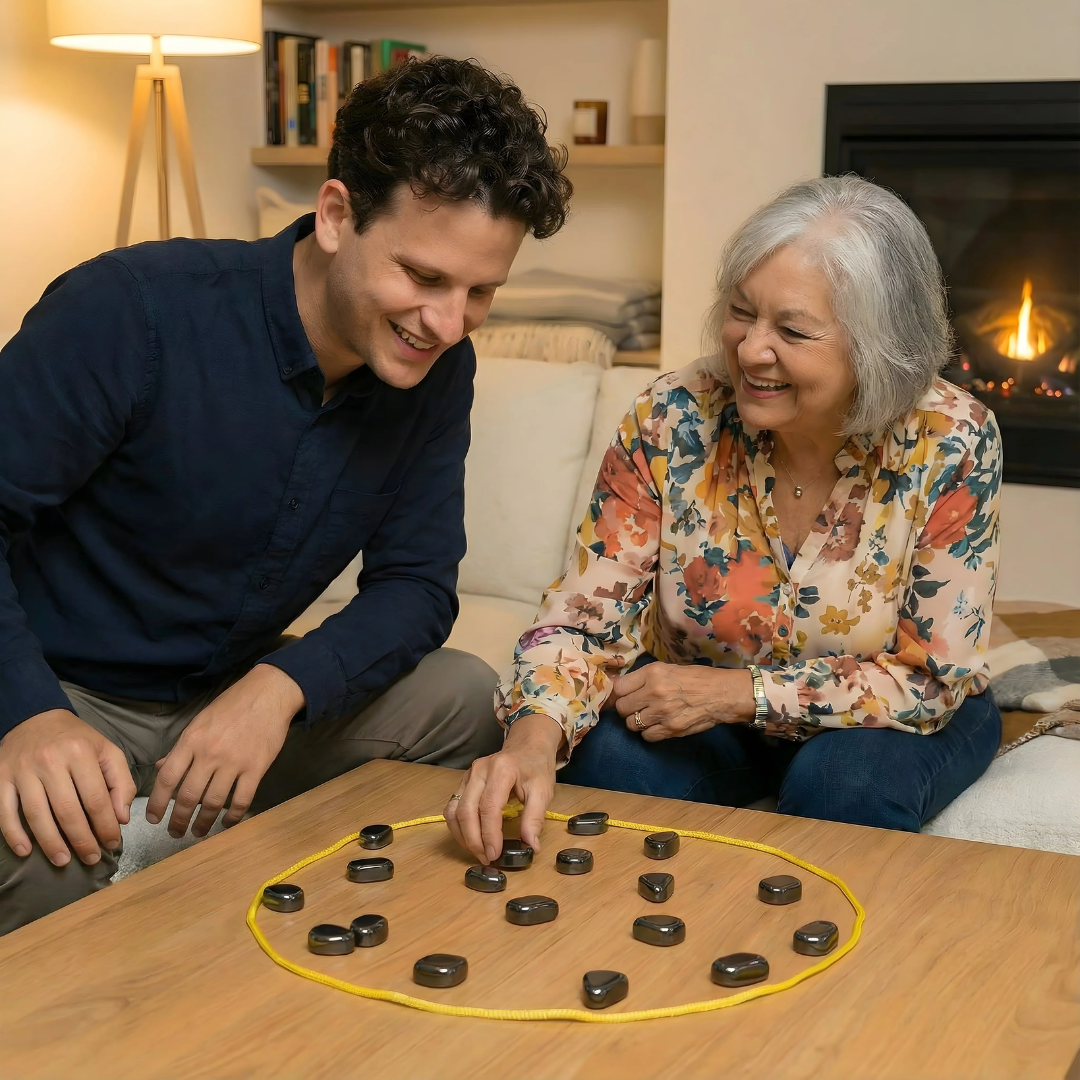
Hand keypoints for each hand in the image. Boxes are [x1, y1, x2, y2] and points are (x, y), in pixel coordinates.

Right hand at [0, 709, 135, 866]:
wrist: (35, 719)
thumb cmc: (77, 740)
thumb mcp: (107, 751)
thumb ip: (120, 782)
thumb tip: (121, 817)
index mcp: (80, 753)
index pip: (96, 798)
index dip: (106, 825)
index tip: (113, 843)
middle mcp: (50, 761)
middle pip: (67, 810)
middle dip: (81, 839)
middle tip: (91, 859)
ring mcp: (22, 771)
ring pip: (36, 814)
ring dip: (50, 842)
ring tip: (63, 860)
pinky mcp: (1, 778)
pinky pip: (5, 811)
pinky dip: (13, 834)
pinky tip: (25, 851)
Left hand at [146, 664, 302, 837]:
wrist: (268, 694)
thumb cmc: (232, 705)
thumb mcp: (200, 720)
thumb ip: (182, 747)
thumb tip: (162, 767)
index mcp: (191, 740)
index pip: (167, 778)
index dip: (157, 802)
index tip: (153, 818)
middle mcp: (209, 754)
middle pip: (188, 796)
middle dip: (178, 820)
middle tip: (175, 833)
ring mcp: (234, 762)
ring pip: (213, 802)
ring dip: (203, 823)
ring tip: (198, 832)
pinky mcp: (256, 768)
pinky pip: (242, 799)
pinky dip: (233, 816)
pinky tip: (227, 823)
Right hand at [444, 714, 562, 864]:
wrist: (527, 745)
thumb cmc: (536, 767)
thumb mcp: (543, 791)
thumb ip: (535, 818)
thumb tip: (530, 846)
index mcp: (501, 769)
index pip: (489, 807)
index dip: (489, 835)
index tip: (495, 855)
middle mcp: (479, 770)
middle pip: (466, 810)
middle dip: (473, 840)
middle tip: (486, 858)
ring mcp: (468, 775)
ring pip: (454, 810)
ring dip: (462, 836)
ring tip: (478, 852)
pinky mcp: (464, 782)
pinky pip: (453, 807)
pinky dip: (458, 827)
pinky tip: (470, 838)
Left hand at [611, 663, 754, 741]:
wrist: (722, 694)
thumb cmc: (697, 678)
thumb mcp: (668, 669)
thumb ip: (644, 677)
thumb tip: (618, 685)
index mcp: (652, 673)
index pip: (619, 688)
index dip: (618, 694)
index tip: (622, 696)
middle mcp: (654, 693)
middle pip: (622, 708)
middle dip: (626, 709)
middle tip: (636, 707)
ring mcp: (662, 713)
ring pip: (631, 725)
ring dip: (637, 722)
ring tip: (648, 716)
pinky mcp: (671, 729)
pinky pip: (647, 736)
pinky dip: (650, 733)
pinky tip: (658, 725)